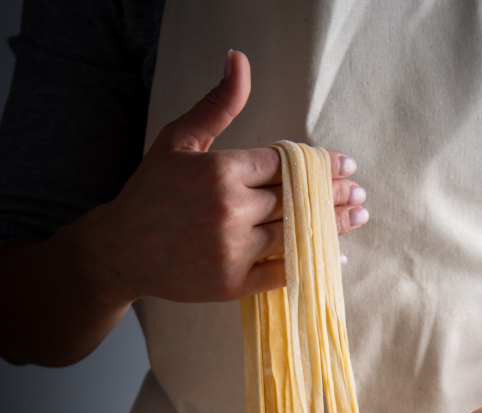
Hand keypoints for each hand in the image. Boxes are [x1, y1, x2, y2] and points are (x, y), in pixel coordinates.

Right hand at [75, 50, 366, 306]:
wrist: (121, 250)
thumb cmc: (151, 192)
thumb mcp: (179, 139)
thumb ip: (217, 105)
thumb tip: (240, 59)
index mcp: (221, 170)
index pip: (286, 165)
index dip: (321, 164)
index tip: (347, 165)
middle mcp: (231, 209)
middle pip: (298, 199)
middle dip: (335, 194)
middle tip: (361, 192)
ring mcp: (233, 249)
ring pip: (296, 234)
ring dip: (334, 226)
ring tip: (358, 217)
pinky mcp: (232, 283)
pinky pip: (283, 272)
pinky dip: (312, 264)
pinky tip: (336, 257)